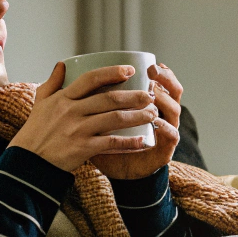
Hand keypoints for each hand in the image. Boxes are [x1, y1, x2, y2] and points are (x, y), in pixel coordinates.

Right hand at [9, 63, 158, 172]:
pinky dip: (129, 142)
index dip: (112, 72)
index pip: (90, 79)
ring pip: (114, 119)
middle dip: (134, 96)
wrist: (28, 162)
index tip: (130, 70)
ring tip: (152, 114)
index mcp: (63, 98)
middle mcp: (71, 111)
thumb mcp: (40, 103)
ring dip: (137, 116)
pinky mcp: (83, 148)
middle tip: (150, 95)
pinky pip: (111, 143)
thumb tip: (62, 64)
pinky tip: (143, 141)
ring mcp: (78, 130)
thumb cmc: (35, 131)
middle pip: (109, 99)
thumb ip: (52, 82)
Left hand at [92, 63, 182, 179]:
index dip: (161, 72)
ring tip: (152, 94)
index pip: (162, 82)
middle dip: (165, 80)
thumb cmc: (107, 143)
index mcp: (148, 104)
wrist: (119, 173)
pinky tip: (156, 121)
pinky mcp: (166, 149)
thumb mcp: (97, 118)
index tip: (149, 64)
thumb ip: (86, 97)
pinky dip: (165, 127)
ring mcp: (166, 131)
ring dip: (164, 100)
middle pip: (173, 91)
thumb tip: (63, 68)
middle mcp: (161, 114)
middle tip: (152, 72)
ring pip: (174, 109)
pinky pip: (171, 134)